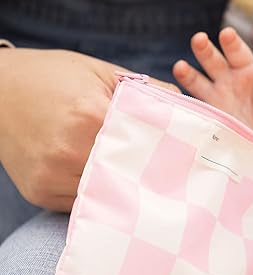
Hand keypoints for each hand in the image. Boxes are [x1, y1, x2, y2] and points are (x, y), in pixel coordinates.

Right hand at [0, 48, 174, 211]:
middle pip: (128, 172)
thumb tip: (190, 108)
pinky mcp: (40, 193)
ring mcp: (52, 176)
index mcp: (88, 115)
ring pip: (107, 192)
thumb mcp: (101, 72)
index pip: (143, 141)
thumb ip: (146, 90)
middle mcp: (68, 150)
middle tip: (177, 177)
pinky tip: (114, 185)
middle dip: (151, 172)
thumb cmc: (52, 76)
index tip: (188, 154)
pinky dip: (101, 194)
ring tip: (148, 183)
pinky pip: (83, 201)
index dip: (167, 147)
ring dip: (126, 187)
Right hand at [173, 28, 252, 150]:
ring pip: (198, 79)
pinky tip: (173, 93)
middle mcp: (229, 79)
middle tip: (199, 39)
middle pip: (213, 60)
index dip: (231, 43)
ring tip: (180, 66)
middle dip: (205, 49)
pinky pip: (193, 103)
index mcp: (248, 71)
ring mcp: (217, 96)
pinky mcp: (208, 114)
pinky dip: (183, 97)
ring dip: (188, 72)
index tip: (226, 34)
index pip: (238, 52)